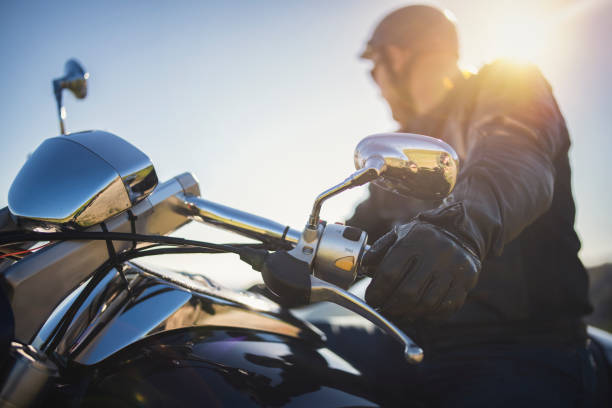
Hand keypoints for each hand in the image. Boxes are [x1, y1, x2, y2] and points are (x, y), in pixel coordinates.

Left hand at [364, 221, 480, 320]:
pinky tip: (418, 313)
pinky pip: (447, 306)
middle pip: (408, 292)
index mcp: (414, 240)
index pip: (390, 273)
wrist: (459, 231)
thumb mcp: (399, 234)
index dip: (377, 291)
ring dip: (409, 313)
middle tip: (383, 310)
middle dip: (391, 306)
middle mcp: (436, 253)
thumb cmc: (422, 237)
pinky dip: (430, 315)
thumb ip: (379, 249)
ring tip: (398, 314)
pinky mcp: (467, 280)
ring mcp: (454, 267)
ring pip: (427, 303)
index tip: (371, 299)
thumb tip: (363, 267)